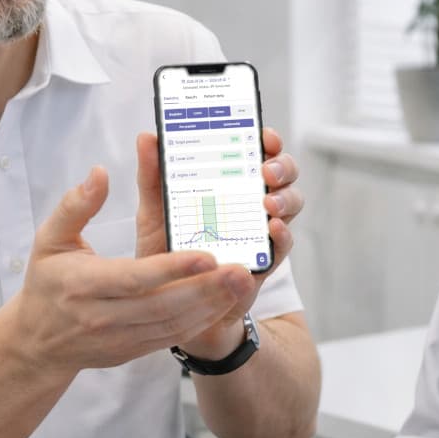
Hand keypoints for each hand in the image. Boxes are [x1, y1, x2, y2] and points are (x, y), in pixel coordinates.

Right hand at [4, 167, 255, 372]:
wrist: (37, 342)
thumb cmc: (47, 282)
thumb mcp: (49, 239)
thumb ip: (76, 205)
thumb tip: (100, 173)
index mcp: (84, 284)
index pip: (134, 278)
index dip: (171, 269)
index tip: (205, 255)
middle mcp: (102, 316)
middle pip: (162, 305)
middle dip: (205, 289)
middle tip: (239, 270)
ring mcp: (119, 338)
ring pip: (173, 325)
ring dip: (211, 306)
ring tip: (241, 282)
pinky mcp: (132, 351)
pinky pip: (171, 338)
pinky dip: (200, 322)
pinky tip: (222, 303)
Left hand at [136, 127, 303, 358]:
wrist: (169, 303)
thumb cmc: (166, 251)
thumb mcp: (154, 211)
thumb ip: (152, 176)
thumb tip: (147, 137)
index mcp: (228, 182)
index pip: (255, 151)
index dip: (267, 139)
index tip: (263, 134)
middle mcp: (250, 201)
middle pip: (283, 173)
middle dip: (282, 166)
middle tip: (266, 170)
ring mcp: (260, 230)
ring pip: (291, 203)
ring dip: (286, 197)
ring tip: (268, 202)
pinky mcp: (263, 260)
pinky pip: (284, 244)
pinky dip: (283, 234)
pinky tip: (272, 228)